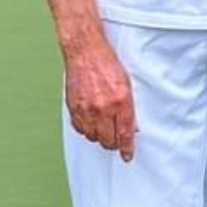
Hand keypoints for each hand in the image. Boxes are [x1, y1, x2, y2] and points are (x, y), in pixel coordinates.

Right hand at [64, 38, 137, 161]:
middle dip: (113, 143)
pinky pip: (80, 128)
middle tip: (115, 140)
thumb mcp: (127, 84)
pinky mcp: (74, 107)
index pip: (125, 134)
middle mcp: (103, 107)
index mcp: (120, 101)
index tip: (127, 156)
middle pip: (108, 140)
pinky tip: (91, 122)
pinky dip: (86, 129)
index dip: (126, 149)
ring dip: (99, 136)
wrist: (85, 51)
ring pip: (93, 137)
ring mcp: (86, 108)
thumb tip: (132, 127)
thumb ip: (129, 108)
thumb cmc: (107, 64)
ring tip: (103, 128)